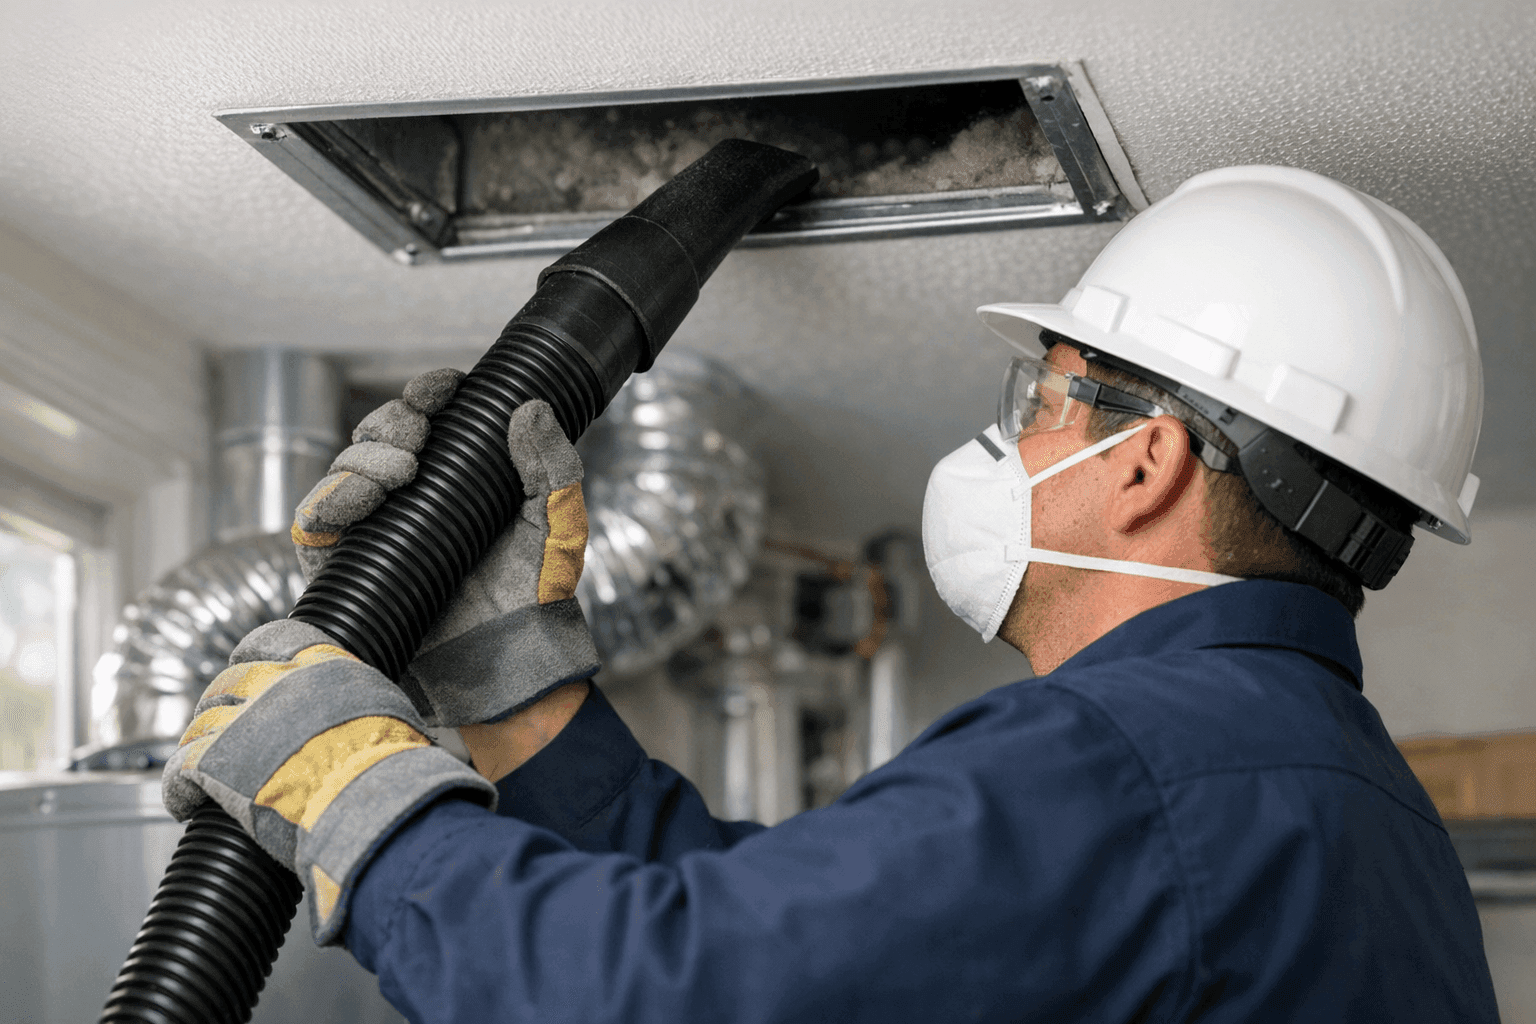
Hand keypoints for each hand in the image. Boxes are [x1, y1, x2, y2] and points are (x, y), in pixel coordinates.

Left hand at [161, 619, 496, 944]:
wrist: (371, 800)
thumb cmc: (392, 768)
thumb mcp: (388, 712)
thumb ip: (360, 704)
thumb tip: (364, 718)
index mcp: (322, 665)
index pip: (273, 637)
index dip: (251, 652)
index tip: (242, 661)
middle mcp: (278, 683)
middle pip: (229, 683)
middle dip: (220, 704)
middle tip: (220, 728)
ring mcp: (243, 720)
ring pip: (200, 724)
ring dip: (197, 745)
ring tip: (199, 767)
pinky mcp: (215, 762)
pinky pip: (179, 769)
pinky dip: (177, 789)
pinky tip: (184, 804)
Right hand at [291, 372, 599, 726]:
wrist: (507, 661)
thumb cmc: (534, 593)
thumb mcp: (558, 524)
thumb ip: (554, 467)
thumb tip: (529, 408)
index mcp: (456, 474)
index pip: (428, 416)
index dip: (427, 393)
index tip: (444, 387)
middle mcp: (410, 495)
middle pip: (379, 434)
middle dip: (392, 422)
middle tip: (418, 437)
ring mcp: (374, 529)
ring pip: (344, 470)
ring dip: (362, 458)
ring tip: (400, 473)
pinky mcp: (345, 567)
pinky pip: (313, 525)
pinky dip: (323, 503)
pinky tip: (349, 503)